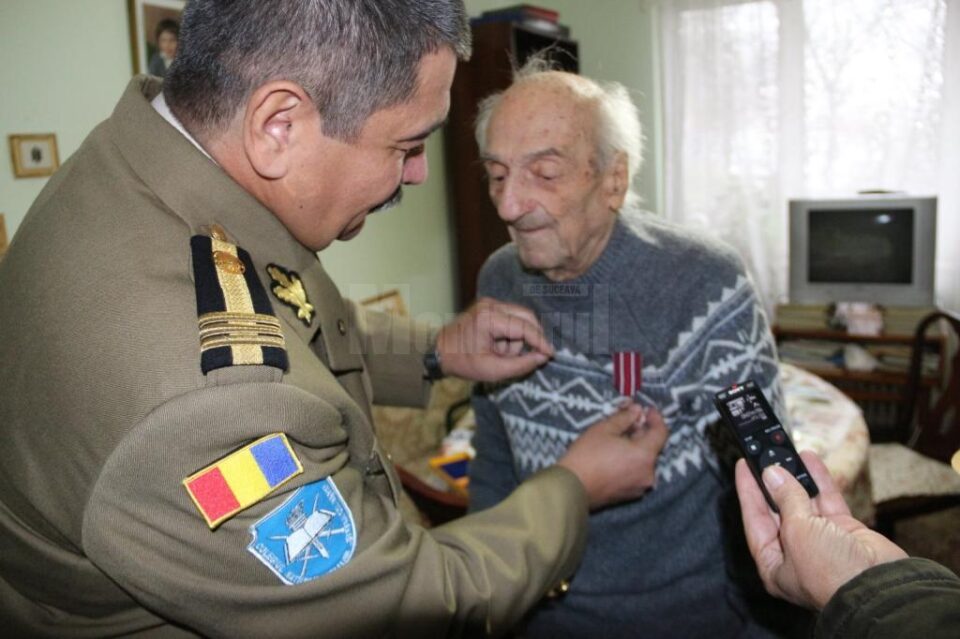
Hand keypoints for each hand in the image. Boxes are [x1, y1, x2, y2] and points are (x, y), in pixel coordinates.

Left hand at [435, 298, 553, 381]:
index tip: (551, 354)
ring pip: (520, 318)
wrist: (439, 351)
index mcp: (489, 319)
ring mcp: (489, 303)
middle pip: (527, 317)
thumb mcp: (493, 370)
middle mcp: (490, 305)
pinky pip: (511, 318)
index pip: (525, 327)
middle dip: (529, 339)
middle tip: (522, 356)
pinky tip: (497, 345)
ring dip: (517, 338)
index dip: (541, 341)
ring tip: (500, 353)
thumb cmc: (463, 362)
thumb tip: (543, 357)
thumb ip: (521, 365)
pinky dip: (510, 333)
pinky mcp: (489, 305)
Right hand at [557, 403, 668, 509]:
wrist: (571, 488)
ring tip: (618, 439)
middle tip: (628, 421)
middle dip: (642, 433)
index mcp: (645, 456)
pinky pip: (635, 473)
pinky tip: (614, 456)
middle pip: (652, 448)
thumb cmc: (587, 456)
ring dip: (635, 448)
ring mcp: (639, 487)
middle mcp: (648, 474)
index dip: (656, 418)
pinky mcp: (629, 495)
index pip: (661, 433)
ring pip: (643, 461)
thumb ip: (625, 418)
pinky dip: (630, 462)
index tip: (647, 410)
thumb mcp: (604, 429)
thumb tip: (637, 410)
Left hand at [736, 450, 907, 609]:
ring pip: (804, 501)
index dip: (748, 491)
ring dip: (797, 476)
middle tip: (763, 453)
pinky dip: (819, 480)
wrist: (881, 587)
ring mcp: (821, 541)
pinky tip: (810, 459)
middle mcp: (795, 553)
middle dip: (773, 481)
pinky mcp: (844, 531)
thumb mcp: (797, 531)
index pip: (754, 520)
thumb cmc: (831, 572)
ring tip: (785, 450)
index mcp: (774, 564)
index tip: (743, 465)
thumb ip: (786, 499)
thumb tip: (773, 474)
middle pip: (778, 509)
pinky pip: (826, 500)